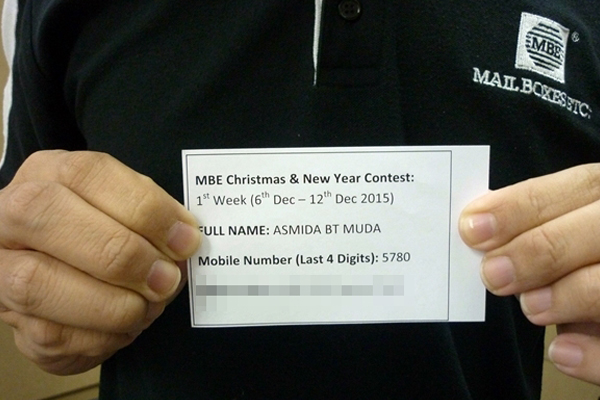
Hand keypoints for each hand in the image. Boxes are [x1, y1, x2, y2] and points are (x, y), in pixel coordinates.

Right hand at [0, 151, 200, 374]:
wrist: (70, 273)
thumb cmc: (107, 231)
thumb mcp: (128, 207)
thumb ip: (152, 216)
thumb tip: (183, 239)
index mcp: (49, 174)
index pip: (87, 174)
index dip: (143, 208)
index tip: (184, 239)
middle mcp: (11, 215)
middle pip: (47, 216)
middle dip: (122, 255)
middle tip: (165, 278)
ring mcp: (1, 269)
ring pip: (35, 283)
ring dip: (110, 303)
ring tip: (149, 305)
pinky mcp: (11, 321)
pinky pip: (50, 334)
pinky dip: (102, 336)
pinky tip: (127, 326)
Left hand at [459, 164, 599, 384]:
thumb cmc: (583, 261)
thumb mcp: (567, 235)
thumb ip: (536, 230)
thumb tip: (479, 236)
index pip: (579, 186)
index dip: (522, 206)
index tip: (473, 229)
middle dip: (540, 250)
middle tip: (493, 274)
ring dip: (570, 295)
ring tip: (531, 308)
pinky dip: (596, 355)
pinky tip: (562, 353)